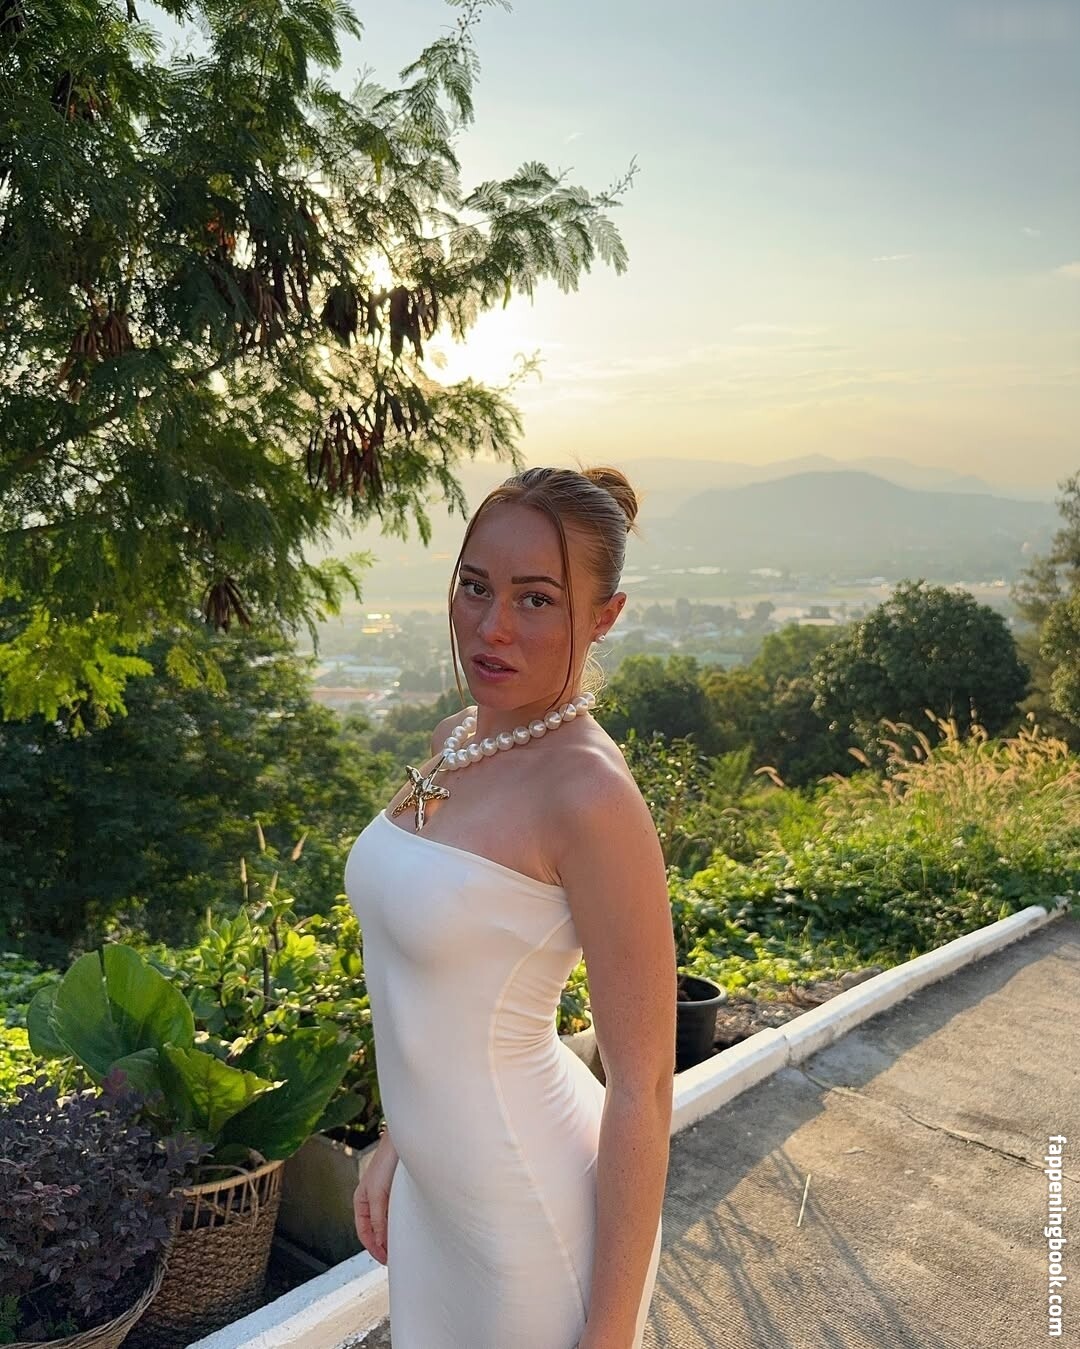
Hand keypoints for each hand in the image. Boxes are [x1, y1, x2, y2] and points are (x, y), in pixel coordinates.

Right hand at [353, 1132, 397, 1264]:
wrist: (405, 1141)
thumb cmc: (387, 1161)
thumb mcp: (378, 1194)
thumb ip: (378, 1219)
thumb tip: (381, 1243)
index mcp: (361, 1201)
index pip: (364, 1232)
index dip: (374, 1248)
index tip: (386, 1260)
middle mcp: (373, 1200)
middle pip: (376, 1230)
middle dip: (384, 1244)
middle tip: (397, 1257)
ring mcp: (386, 1196)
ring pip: (388, 1222)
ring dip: (394, 1234)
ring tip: (405, 1246)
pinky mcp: (399, 1192)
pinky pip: (398, 1214)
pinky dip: (402, 1223)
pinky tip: (411, 1228)